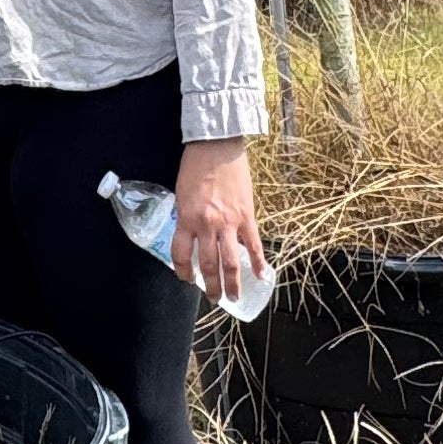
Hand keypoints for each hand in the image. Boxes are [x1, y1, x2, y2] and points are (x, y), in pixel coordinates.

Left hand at [172, 140, 265, 303]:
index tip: (186, 278)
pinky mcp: (247, 216)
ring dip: (232, 283)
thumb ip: (187, 217)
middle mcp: (207, 225)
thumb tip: (193, 236)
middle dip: (210, 286)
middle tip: (213, 298)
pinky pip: (253, 245)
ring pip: (231, 262)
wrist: (216, 146)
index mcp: (187, 218)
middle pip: (208, 265)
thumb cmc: (195, 166)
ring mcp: (229, 222)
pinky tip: (261, 276)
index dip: (183, 271)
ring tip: (233, 297)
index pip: (182, 255)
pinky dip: (258, 262)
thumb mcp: (181, 194)